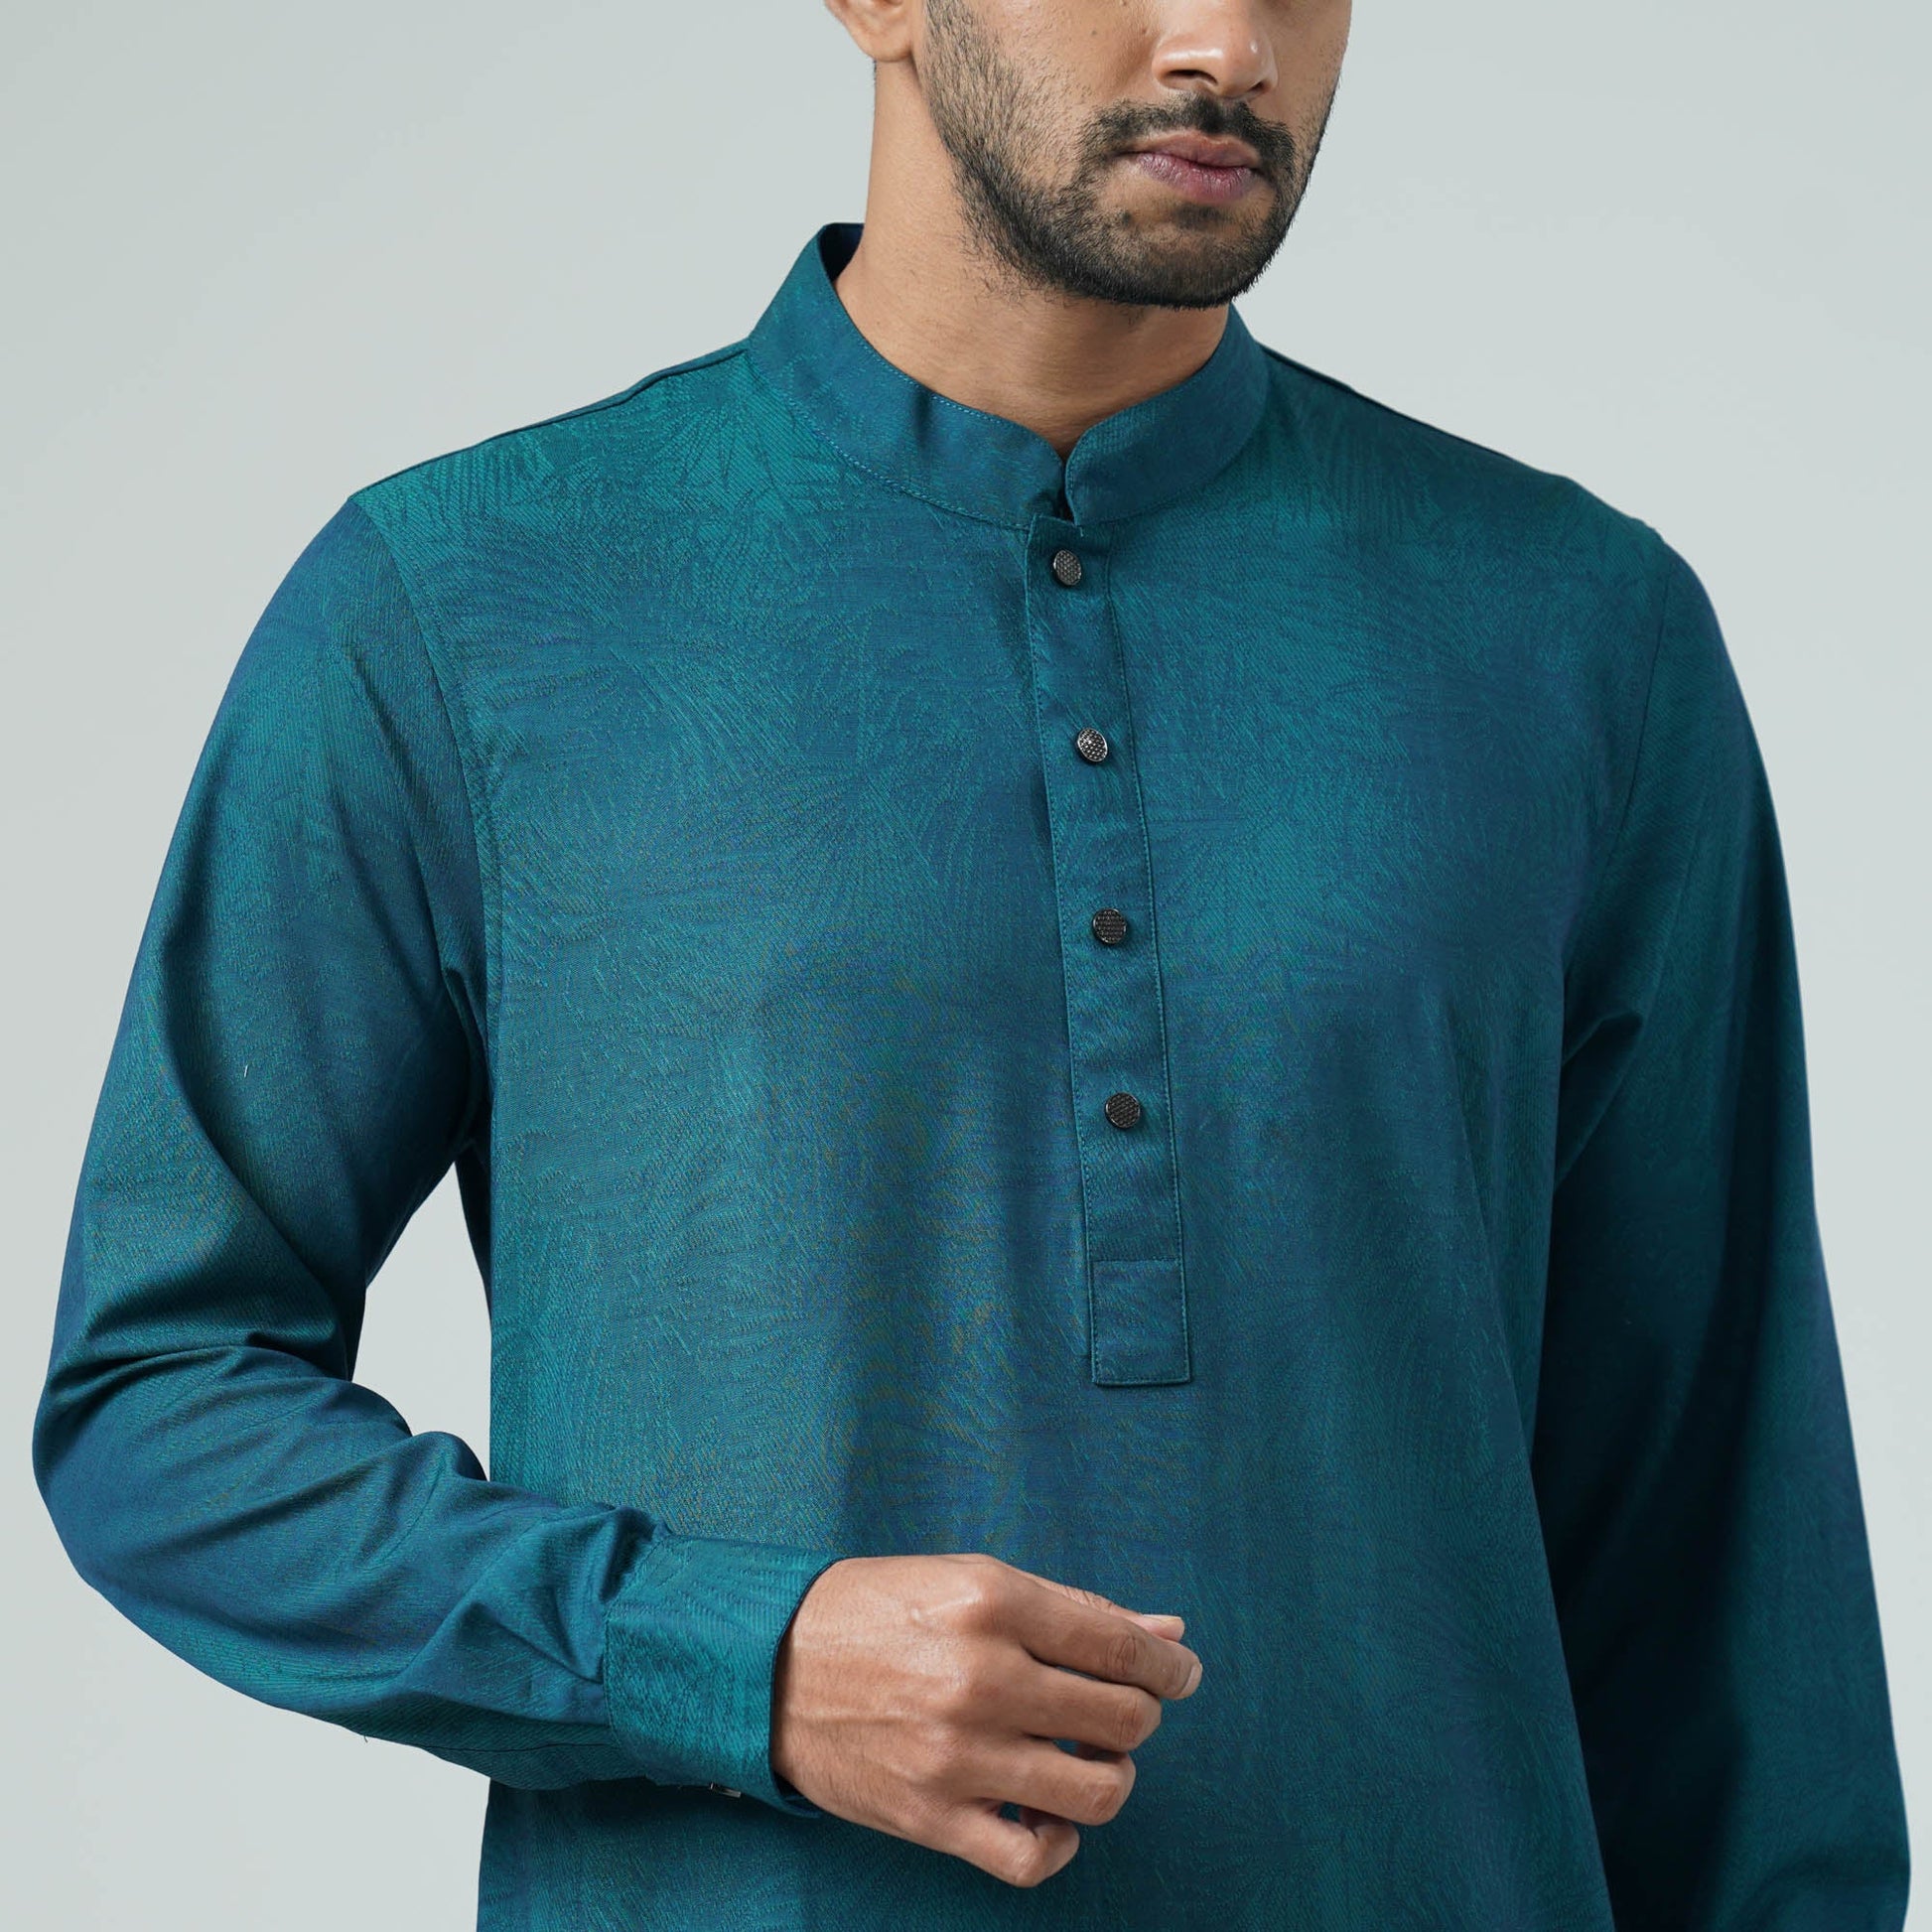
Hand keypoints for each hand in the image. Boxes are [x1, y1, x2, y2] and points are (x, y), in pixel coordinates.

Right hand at [769, 1551, 1201, 1887]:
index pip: (1121, 1647)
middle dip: (1139, 1716)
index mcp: (994, 1601)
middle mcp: (982, 1675)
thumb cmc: (880, 1611)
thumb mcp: (974, 1580)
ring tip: (1085, 1759)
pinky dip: (1058, 1844)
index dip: (1168, 1668)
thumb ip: (1075, 1610)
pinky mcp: (932, 1817)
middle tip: (1116, 1710)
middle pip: (1123, 1718)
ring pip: (1098, 1791)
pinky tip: (1047, 1815)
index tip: (1180, 1676)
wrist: (769, 1663)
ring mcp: (958, 1754)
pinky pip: (1034, 1858)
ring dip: (1110, 1776)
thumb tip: (1167, 1636)